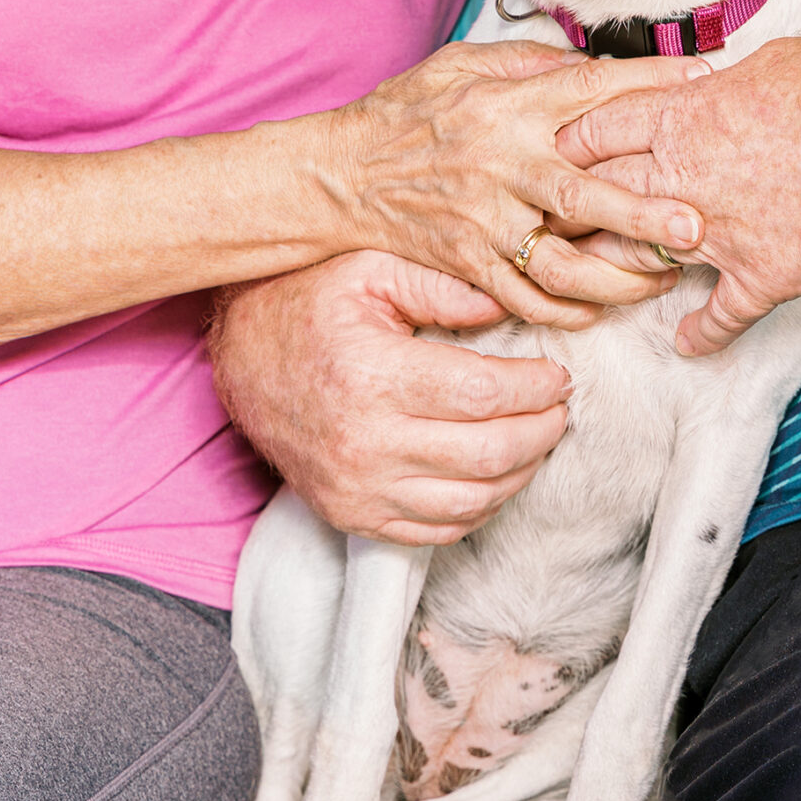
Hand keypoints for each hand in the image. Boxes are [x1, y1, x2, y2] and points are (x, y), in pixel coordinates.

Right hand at [209, 251, 572, 544]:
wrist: (240, 359)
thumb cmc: (308, 303)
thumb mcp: (369, 269)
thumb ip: (442, 285)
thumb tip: (508, 305)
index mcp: (373, 375)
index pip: (483, 394)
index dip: (536, 387)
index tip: (559, 374)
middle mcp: (364, 442)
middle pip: (488, 454)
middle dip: (542, 431)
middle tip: (561, 407)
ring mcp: (357, 488)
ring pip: (470, 501)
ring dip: (521, 473)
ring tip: (539, 438)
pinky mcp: (351, 514)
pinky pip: (436, 531)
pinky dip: (480, 508)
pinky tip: (498, 474)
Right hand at [325, 38, 705, 329]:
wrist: (339, 175)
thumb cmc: (406, 114)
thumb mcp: (462, 65)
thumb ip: (530, 65)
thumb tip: (593, 66)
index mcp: (507, 107)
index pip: (589, 91)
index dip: (648, 83)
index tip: (701, 81)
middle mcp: (501, 165)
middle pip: (582, 194)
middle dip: (642, 214)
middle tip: (695, 225)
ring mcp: (483, 220)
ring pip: (559, 262)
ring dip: (616, 278)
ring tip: (663, 280)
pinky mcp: (467, 263)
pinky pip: (523, 298)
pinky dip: (565, 310)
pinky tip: (601, 308)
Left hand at [552, 39, 800, 355]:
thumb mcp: (765, 65)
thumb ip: (720, 87)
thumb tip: (711, 87)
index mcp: (679, 119)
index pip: (596, 133)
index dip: (569, 145)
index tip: (554, 155)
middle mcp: (683, 179)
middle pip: (601, 198)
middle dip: (572, 209)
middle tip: (552, 220)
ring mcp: (717, 235)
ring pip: (641, 260)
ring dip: (617, 271)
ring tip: (599, 281)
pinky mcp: (760, 276)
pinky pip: (720, 315)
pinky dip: (704, 333)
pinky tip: (690, 343)